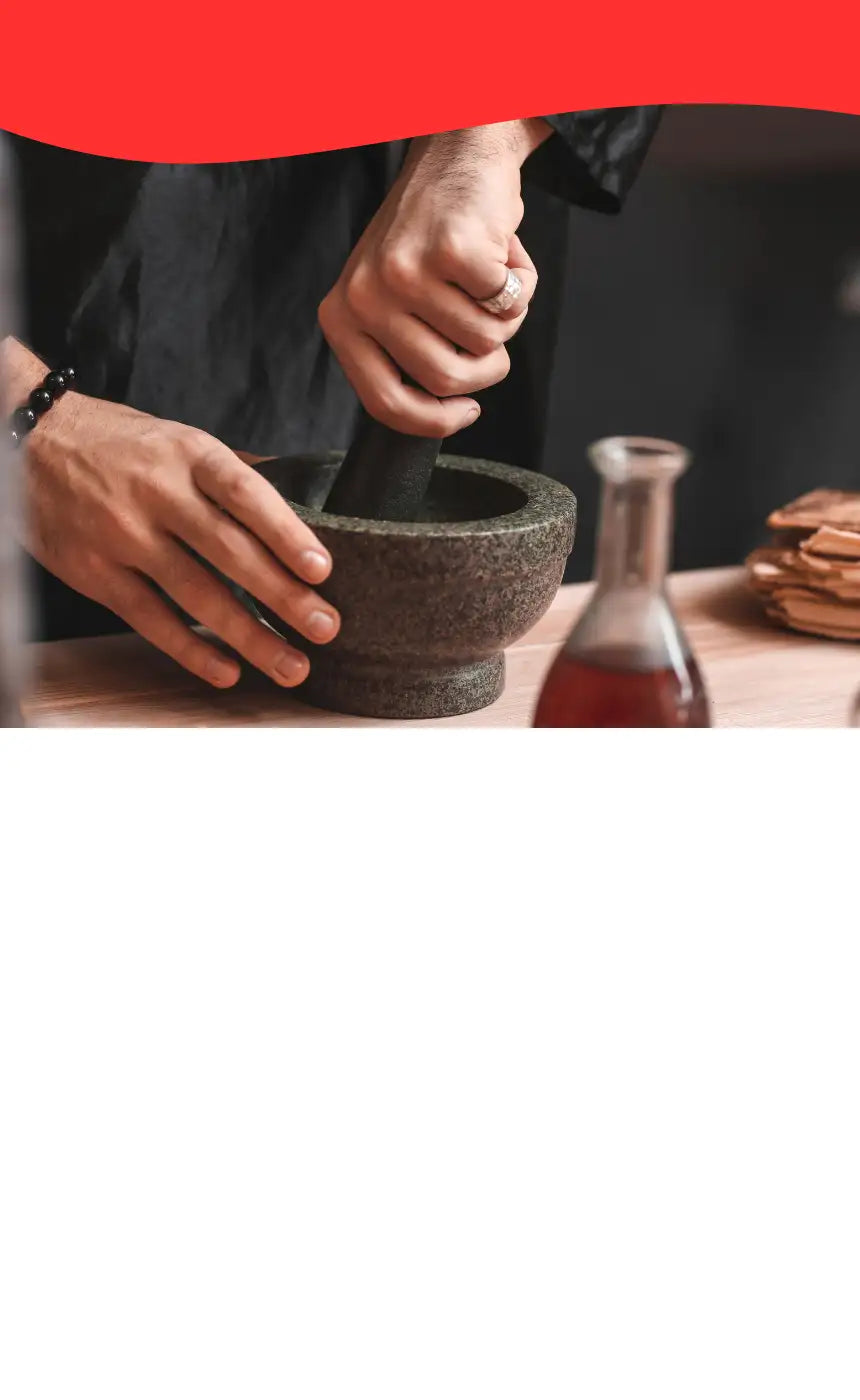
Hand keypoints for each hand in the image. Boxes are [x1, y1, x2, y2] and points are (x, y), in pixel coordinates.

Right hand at [4, 340, 339, 688]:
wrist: (28, 441)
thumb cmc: (120, 446)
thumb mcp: (178, 440)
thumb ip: (233, 474)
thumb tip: (303, 498)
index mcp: (188, 453)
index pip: (245, 494)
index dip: (286, 532)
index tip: (322, 569)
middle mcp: (156, 493)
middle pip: (229, 551)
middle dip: (283, 596)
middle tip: (326, 628)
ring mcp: (123, 535)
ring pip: (196, 595)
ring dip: (250, 636)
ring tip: (292, 664)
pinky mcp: (96, 573)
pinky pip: (152, 620)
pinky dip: (192, 649)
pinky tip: (229, 671)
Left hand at [319, 120, 550, 436]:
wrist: (458, 155)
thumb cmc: (432, 239)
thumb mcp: (395, 303)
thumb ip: (403, 356)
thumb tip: (442, 413)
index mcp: (343, 317)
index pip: (385, 404)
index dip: (436, 422)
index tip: (467, 412)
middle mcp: (365, 296)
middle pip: (444, 381)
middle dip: (486, 366)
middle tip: (493, 330)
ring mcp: (405, 272)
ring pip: (482, 344)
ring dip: (506, 319)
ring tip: (491, 280)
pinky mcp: (450, 250)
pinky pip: (505, 305)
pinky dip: (521, 285)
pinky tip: (503, 254)